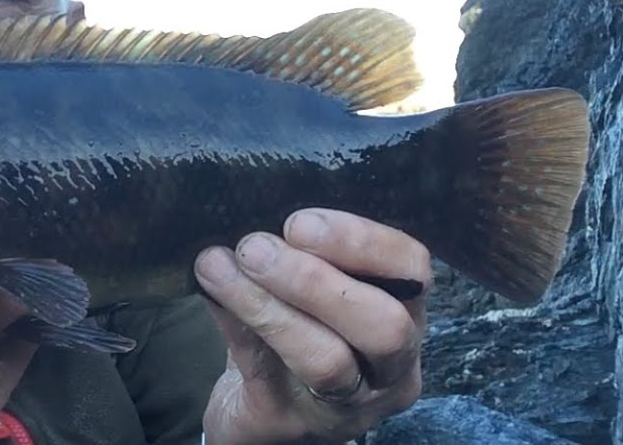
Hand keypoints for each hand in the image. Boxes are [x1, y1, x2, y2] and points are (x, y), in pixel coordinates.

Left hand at [194, 208, 429, 443]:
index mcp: (407, 315)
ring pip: (327, 360)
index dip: (362, 241)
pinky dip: (235, 326)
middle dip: (315, 281)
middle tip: (254, 248)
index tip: (300, 222)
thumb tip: (257, 200)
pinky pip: (267, 373)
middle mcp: (392, 368)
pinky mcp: (294, 422)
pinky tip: (210, 293)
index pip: (411, 270)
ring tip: (218, 267)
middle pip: (384, 326)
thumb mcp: (309, 284)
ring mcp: (348, 405)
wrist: (257, 405)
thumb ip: (299, 248)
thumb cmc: (293, 327)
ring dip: (267, 305)